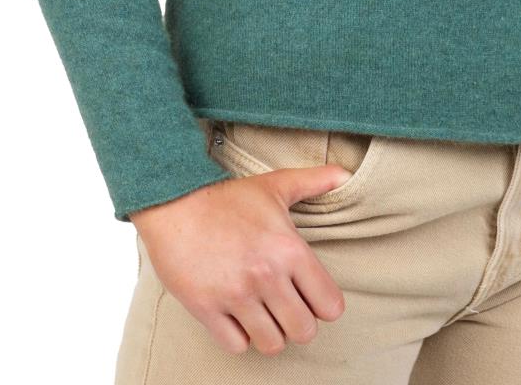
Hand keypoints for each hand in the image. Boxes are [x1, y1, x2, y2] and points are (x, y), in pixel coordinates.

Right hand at [128, 159, 355, 354]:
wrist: (174, 201)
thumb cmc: (227, 197)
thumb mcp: (274, 185)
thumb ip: (313, 182)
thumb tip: (345, 174)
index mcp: (290, 249)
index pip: (330, 306)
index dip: (323, 305)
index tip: (310, 296)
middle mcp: (267, 275)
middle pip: (303, 331)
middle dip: (297, 322)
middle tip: (285, 307)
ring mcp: (236, 294)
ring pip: (272, 344)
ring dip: (269, 332)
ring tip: (262, 313)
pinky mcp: (206, 308)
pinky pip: (236, 345)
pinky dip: (239, 336)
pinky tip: (236, 315)